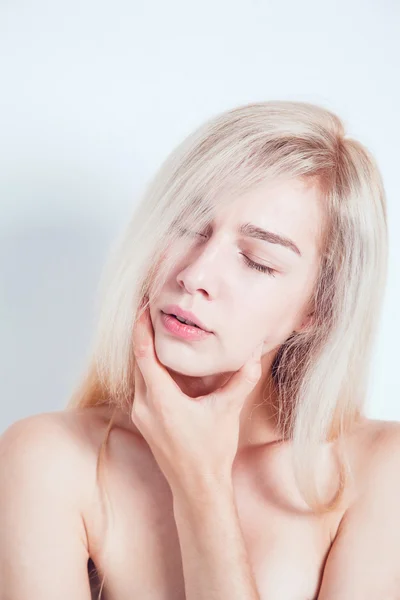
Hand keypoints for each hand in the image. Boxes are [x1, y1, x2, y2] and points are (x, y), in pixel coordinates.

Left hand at [132, 304, 263, 492]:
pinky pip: (141, 386)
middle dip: (142, 334)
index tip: (144, 308)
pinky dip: (148, 368)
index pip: (143, 355)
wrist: (197, 487)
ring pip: (137, 373)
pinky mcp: (144, 420)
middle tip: (151, 311)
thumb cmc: (211, 452)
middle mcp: (145, 406)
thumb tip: (254, 354)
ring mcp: (141, 415)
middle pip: (137, 360)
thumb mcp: (227, 412)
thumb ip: (241, 380)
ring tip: (155, 330)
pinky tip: (161, 361)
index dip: (141, 329)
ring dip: (144, 352)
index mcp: (162, 401)